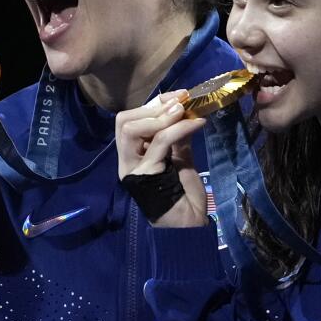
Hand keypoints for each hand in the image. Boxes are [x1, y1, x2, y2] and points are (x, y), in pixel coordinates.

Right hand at [115, 90, 208, 227]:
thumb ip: (178, 139)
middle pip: (123, 122)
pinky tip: (197, 123)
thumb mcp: (182, 159)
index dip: (154, 104)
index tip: (179, 96)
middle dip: (153, 107)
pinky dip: (179, 128)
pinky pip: (159, 143)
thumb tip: (186, 113)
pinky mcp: (145, 175)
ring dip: (161, 116)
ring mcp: (132, 168)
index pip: (131, 120)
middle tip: (180, 102)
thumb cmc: (185, 196)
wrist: (190, 225)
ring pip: (131, 129)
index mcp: (134, 155)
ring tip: (184, 111)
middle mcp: (127, 161)